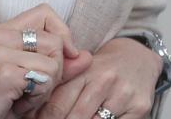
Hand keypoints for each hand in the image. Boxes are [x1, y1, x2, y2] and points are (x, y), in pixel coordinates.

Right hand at [0, 4, 78, 118]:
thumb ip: (58, 64)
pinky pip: (45, 81)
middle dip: (56, 70)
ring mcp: (1, 52)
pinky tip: (20, 103)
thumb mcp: (27, 75)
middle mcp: (0, 35)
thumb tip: (86, 55)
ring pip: (54, 63)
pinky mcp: (5, 72)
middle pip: (56, 41)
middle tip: (35, 86)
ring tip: (25, 96)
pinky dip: (38, 98)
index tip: (63, 56)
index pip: (46, 12)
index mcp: (3, 30)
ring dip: (46, 88)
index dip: (62, 33)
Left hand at [30, 37, 161, 118]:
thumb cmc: (102, 69)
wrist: (138, 58)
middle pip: (73, 117)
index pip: (57, 103)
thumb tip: (30, 112)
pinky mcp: (139, 108)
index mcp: (84, 71)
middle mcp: (104, 81)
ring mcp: (122, 95)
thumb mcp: (80, 72)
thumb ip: (59, 87)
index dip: (42, 118)